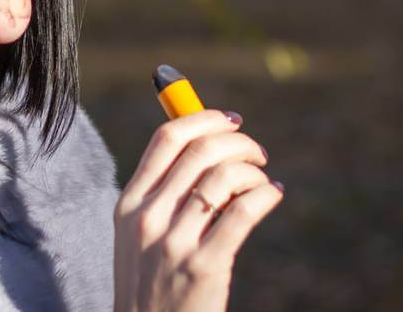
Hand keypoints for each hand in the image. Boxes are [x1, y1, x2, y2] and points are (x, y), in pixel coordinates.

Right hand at [112, 109, 283, 311]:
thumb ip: (163, 194)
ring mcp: (174, 243)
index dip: (204, 118)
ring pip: (224, 177)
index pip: (167, 138)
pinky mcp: (204, 266)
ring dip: (254, 170)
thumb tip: (211, 146)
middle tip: (257, 153)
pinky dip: (266, 193)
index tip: (231, 121)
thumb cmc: (153, 283)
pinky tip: (273, 194)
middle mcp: (148, 218)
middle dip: (238, 142)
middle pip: (200, 151)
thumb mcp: (140, 236)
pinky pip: (244, 212)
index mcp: (129, 204)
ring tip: (263, 181)